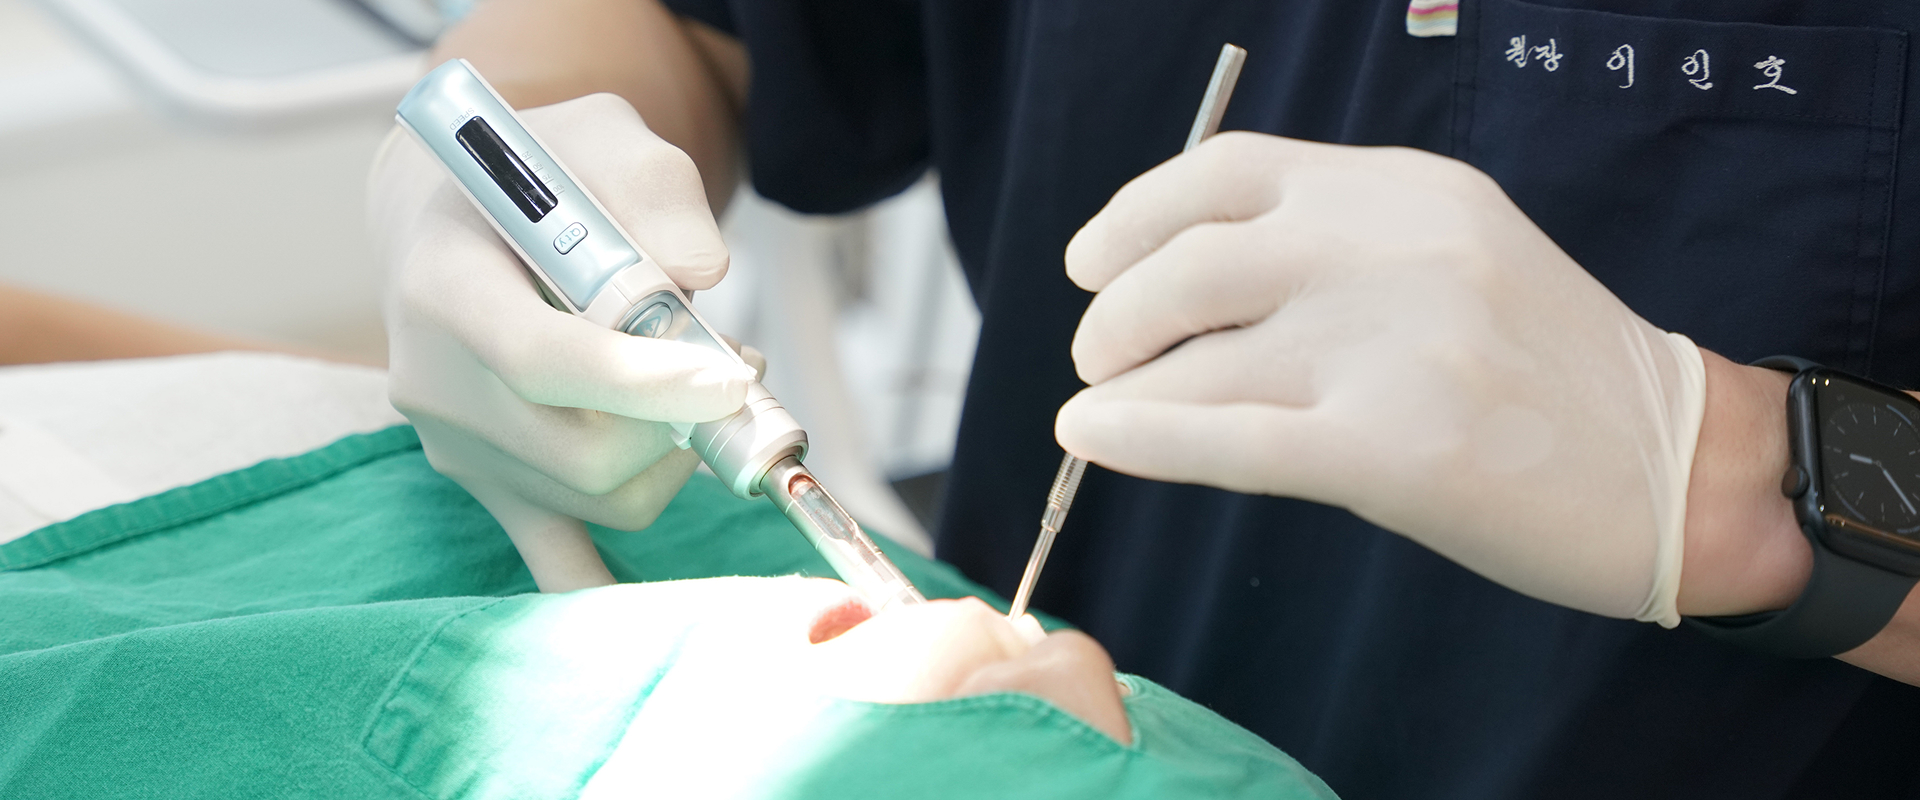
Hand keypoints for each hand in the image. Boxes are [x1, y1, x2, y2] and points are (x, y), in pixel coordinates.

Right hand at [369, 93, 758, 590]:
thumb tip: (703, 274)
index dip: (641, 378)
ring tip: (697, 381)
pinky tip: (673, 620)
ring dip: (677, 457)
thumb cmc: (544, 170)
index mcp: (443, 284)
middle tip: (734, 360)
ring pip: (596, 498)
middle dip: (681, 420)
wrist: (465, 213)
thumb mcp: (603, 136)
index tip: (728, 373)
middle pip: (578, 450)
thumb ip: (655, 191)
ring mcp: (457, 446)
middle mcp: (432, 379)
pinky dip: (609, 589)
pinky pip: (551, 560)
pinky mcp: (491, 483)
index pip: (540, 358)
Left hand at [1057, 133, 1706, 624]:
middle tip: (1097, 353)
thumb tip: (1177, 274)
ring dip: (1124, 386)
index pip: (1228, 171)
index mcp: (1407, 189)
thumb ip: (1336, 241)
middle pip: (1191, 263)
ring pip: (1200, 360)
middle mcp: (1395, 249)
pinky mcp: (1397, 450)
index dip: (1136, 215)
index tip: (1092, 259)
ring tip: (1099, 406)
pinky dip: (1141, 437)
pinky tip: (1090, 438)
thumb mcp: (1453, 254)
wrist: (1682, 468)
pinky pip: (1229, 439)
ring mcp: (1395, 347)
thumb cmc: (1551, 367)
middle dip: (1117, 313)